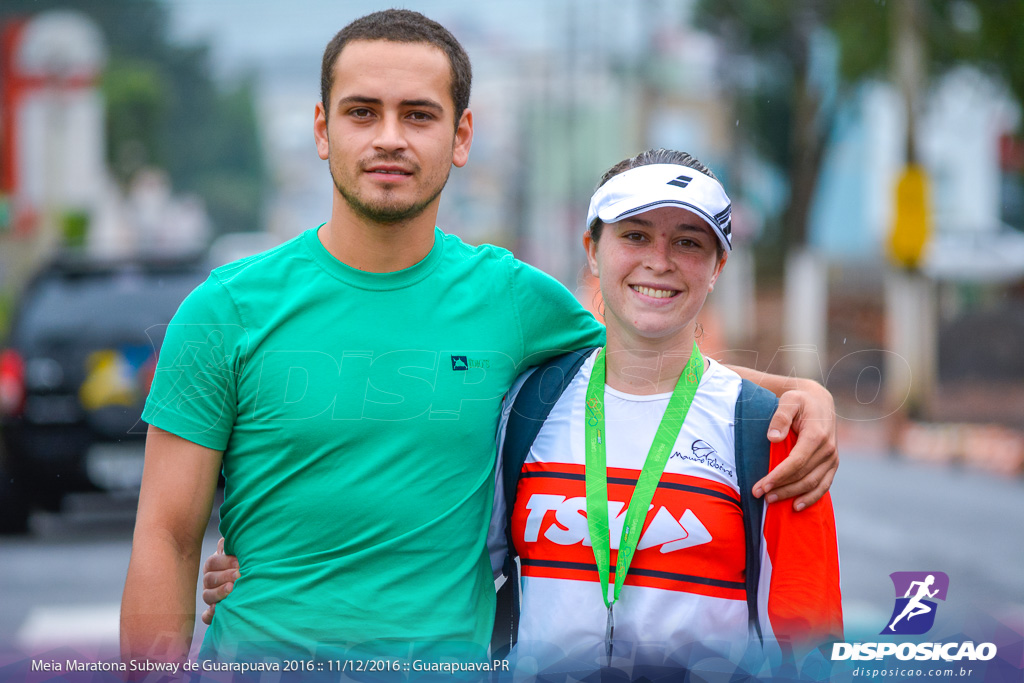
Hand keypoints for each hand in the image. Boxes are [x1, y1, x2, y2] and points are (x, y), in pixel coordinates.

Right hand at [200, 537, 239, 625]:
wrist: (256, 578)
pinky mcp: (214, 612)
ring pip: (207, 596)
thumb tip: (229, 538)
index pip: (212, 563)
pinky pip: (207, 616)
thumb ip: (233, 544)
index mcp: (213, 565)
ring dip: (218, 593)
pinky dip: (210, 615)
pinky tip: (218, 611)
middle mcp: (209, 581)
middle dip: (224, 576)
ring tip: (231, 589)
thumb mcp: (240, 549)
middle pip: (209, 579)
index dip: (224, 562)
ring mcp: (211, 596)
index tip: (238, 562)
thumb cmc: (246, 560)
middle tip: (238, 575)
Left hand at [752, 381, 837, 510]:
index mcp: (816, 435)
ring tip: (771, 500)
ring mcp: (832, 458)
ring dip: (792, 495)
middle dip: (781, 488)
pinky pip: (824, 485)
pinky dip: (812, 498)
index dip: (779, 476)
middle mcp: (828, 449)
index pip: (796, 462)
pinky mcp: (832, 464)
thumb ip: (780, 416)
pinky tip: (796, 506)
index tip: (761, 486)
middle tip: (759, 495)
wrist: (820, 402)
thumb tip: (773, 437)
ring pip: (812, 484)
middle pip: (803, 476)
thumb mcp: (789, 401)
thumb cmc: (800, 401)